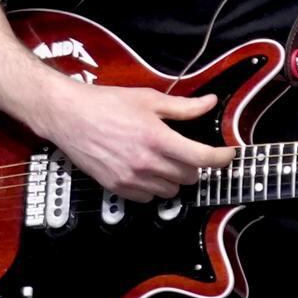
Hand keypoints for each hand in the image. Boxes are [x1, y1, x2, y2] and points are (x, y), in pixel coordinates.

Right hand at [41, 73, 232, 201]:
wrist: (69, 116)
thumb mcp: (148, 99)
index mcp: (157, 138)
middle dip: (195, 165)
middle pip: (189, 177)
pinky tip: (146, 170)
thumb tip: (210, 102)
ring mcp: (131, 179)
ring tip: (164, 160)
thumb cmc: (106, 104)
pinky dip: (153, 188)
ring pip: (170, 191)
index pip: (202, 158)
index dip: (222, 158)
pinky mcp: (117, 188)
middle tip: (187, 151)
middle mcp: (146, 163)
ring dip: (174, 178)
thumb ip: (183, 106)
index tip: (228, 154)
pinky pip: (148, 198)